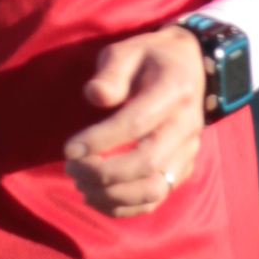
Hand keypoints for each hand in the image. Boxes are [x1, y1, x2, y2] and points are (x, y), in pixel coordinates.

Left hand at [63, 28, 207, 219]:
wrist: (189, 68)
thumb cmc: (149, 59)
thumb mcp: (127, 50)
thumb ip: (111, 72)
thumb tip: (94, 95)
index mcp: (174, 91)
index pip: (136, 124)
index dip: (99, 141)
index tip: (69, 149)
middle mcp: (187, 126)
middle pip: (146, 163)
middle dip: (102, 173)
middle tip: (71, 167)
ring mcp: (188, 152)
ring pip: (153, 190)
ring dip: (112, 195)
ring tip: (80, 184)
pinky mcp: (182, 170)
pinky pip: (155, 199)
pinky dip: (123, 207)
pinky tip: (95, 197)